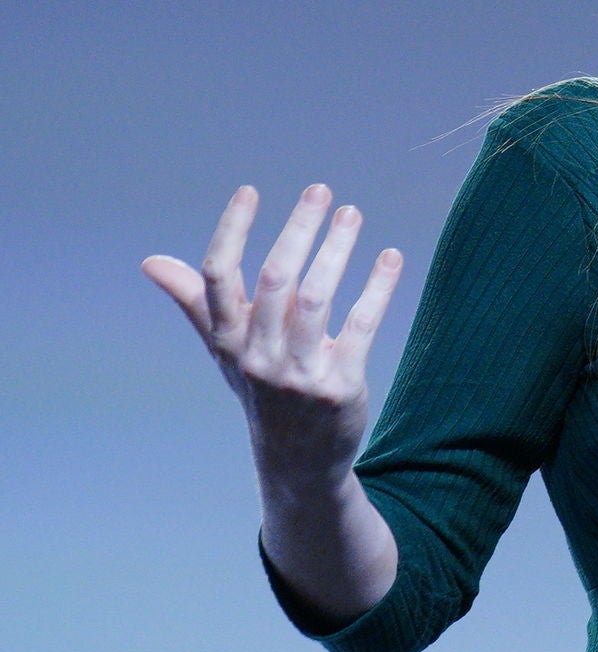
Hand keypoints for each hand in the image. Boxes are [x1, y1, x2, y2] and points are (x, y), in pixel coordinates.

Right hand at [144, 185, 404, 620]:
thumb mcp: (226, 350)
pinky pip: (361, 326)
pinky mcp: (340, 385)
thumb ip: (196, 302)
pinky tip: (392, 256)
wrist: (297, 460)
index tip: (250, 191)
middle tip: (320, 190)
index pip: (217, 278)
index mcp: (229, 341)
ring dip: (336, 250)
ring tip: (353, 214)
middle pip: (272, 280)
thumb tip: (150, 262)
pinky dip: (378, 287)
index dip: (231, 231)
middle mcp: (258, 356)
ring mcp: (298, 373)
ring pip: (315, 299)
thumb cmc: (261, 389)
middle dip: (297, 230)